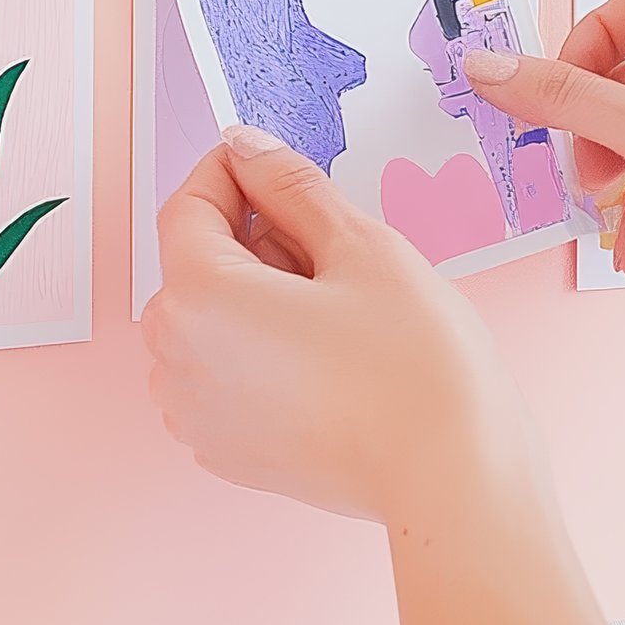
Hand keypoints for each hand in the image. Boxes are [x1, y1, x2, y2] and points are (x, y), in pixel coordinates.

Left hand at [143, 126, 523, 522]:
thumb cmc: (415, 364)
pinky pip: (221, 373)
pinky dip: (258, 351)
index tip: (279, 169)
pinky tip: (326, 358)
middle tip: (335, 251)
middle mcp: (174, 359)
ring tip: (336, 312)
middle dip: (253, 241)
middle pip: (195, 265)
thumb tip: (247, 147)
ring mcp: (193, 414)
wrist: (450, 477)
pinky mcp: (223, 450)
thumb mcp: (361, 246)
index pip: (189, 206)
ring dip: (255, 297)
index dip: (234, 173)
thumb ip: (290, 186)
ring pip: (208, 321)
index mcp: (198, 297)